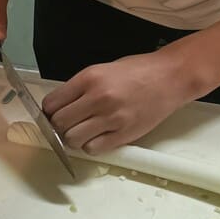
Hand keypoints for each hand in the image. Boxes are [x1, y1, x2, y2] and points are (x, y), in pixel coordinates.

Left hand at [43, 51, 191, 153]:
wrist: (170, 77)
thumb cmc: (138, 70)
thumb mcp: (104, 69)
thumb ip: (82, 87)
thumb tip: (61, 106)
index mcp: (90, 77)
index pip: (52, 103)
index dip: (49, 111)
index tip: (53, 113)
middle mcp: (98, 98)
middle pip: (59, 123)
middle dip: (58, 126)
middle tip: (68, 124)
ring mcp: (111, 118)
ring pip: (73, 140)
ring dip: (74, 138)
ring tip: (84, 131)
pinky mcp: (124, 134)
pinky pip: (94, 149)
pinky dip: (91, 146)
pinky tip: (98, 136)